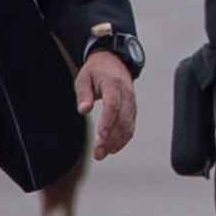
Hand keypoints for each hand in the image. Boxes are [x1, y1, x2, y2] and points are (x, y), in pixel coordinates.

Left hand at [75, 49, 136, 163]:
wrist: (114, 61)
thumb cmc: (96, 71)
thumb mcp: (84, 78)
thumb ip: (84, 94)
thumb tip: (83, 110)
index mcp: (114, 85)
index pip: (113, 105)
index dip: (108, 121)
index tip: (100, 135)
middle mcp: (127, 94)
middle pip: (122, 119)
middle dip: (111, 138)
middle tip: (98, 153)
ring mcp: (131, 102)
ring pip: (128, 124)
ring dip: (117, 141)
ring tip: (103, 154)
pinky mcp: (132, 108)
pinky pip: (131, 125)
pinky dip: (124, 138)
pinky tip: (114, 147)